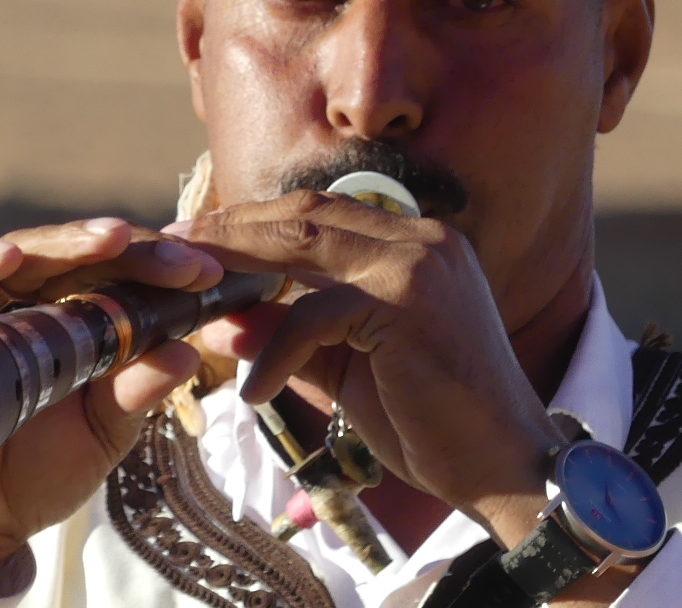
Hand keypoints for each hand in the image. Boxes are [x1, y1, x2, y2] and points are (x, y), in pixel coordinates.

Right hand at [0, 219, 222, 607]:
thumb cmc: (40, 471)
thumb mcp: (103, 432)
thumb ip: (138, 392)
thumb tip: (188, 353)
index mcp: (75, 317)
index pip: (116, 271)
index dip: (159, 266)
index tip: (207, 275)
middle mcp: (27, 302)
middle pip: (74, 253)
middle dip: (128, 249)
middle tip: (176, 259)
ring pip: (18, 253)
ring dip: (64, 242)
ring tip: (109, 239)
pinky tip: (5, 257)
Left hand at [186, 192, 565, 542]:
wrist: (505, 470)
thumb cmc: (430, 422)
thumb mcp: (343, 369)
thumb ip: (287, 336)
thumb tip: (219, 321)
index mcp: (415, 244)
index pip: (319, 212)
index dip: (254, 222)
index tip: (198, 241)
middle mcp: (422, 238)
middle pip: (305, 213)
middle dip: (233, 231)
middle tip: (176, 252)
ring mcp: (420, 264)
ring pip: (305, 244)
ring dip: (241, 270)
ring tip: (195, 302)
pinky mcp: (410, 303)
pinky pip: (317, 314)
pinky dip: (278, 352)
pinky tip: (255, 392)